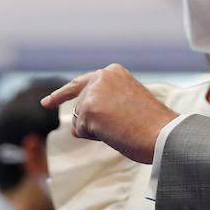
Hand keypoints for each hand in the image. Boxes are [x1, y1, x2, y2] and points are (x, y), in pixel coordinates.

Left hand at [42, 64, 177, 163]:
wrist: (163, 134)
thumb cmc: (152, 124)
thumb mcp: (127, 104)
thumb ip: (103, 105)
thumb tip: (75, 128)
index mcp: (113, 72)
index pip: (81, 82)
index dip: (62, 95)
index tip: (46, 103)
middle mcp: (101, 77)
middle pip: (80, 105)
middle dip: (88, 121)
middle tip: (114, 126)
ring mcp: (93, 92)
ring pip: (80, 119)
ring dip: (96, 130)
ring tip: (121, 127)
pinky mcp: (89, 109)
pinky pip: (81, 131)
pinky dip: (94, 137)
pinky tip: (113, 132)